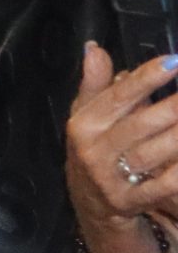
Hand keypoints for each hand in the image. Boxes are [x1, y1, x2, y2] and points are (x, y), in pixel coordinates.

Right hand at [67, 43, 177, 225]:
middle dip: (174, 107)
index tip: (174, 61)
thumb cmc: (95, 148)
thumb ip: (94, 83)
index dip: (147, 78)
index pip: (118, 96)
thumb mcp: (86, 116)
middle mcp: (93, 151)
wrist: (89, 203)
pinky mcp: (128, 201)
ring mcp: (110, 179)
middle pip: (141, 124)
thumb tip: (93, 49)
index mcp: (84, 125)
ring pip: (153, 154)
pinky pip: (161, 186)